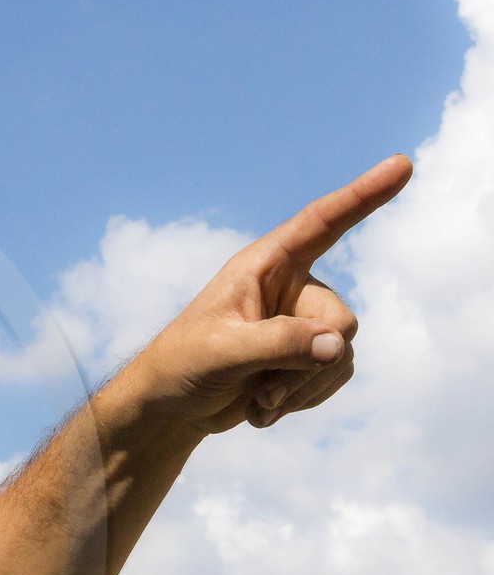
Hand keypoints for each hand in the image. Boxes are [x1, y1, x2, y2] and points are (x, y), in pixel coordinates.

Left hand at [130, 154, 412, 435]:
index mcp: (263, 266)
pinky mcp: (307, 357)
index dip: (363, 196)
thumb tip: (336, 346)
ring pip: (340, 355)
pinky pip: (334, 377)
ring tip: (256, 399)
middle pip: (340, 321)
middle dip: (308, 365)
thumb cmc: (182, 366)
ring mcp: (302, 323)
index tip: (402, 164)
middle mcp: (290, 287)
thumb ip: (279, 344)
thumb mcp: (223, 352)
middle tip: (263, 387)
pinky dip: (302, 400)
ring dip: (301, 389)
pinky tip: (262, 409)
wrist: (171, 407)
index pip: (320, 224)